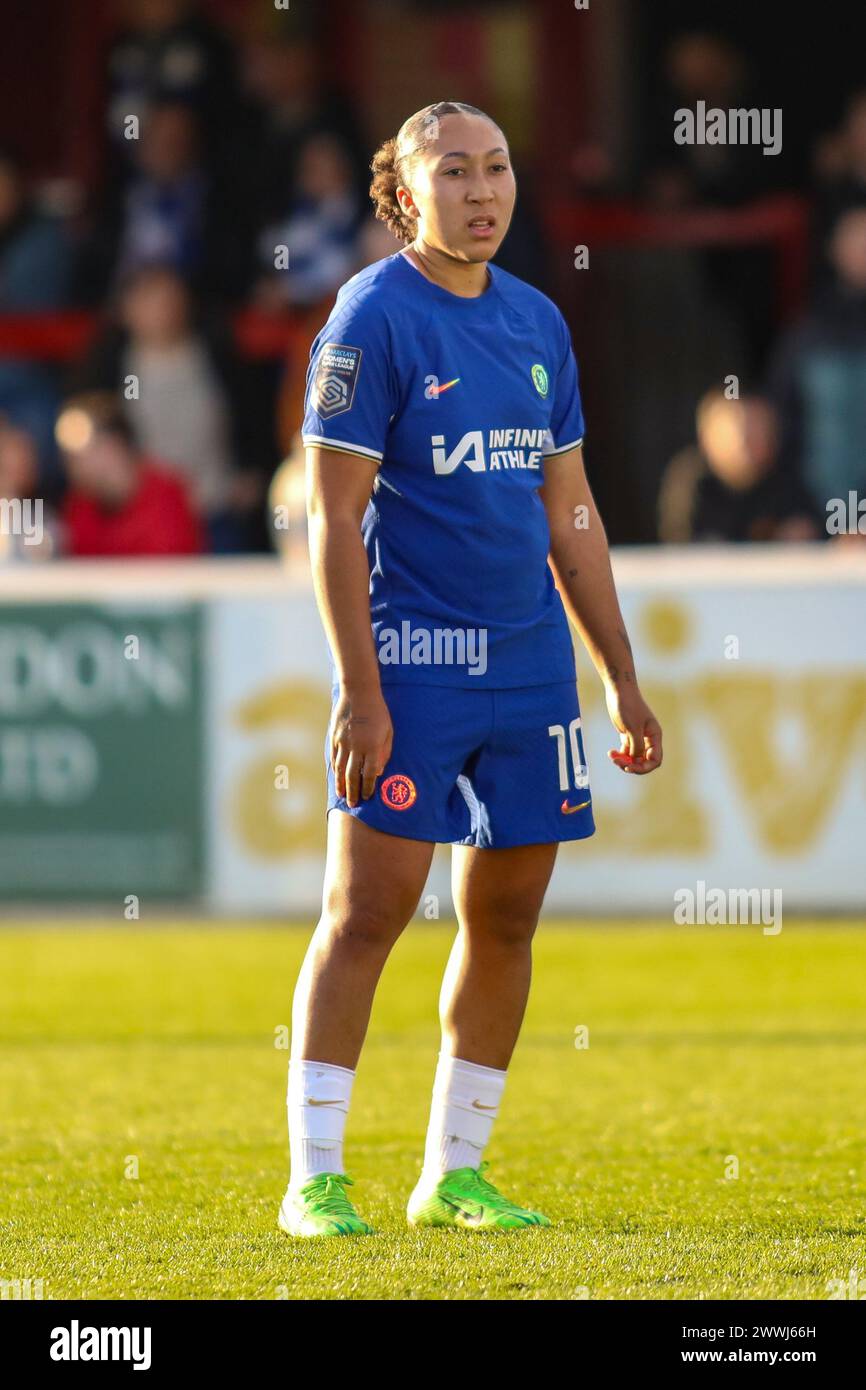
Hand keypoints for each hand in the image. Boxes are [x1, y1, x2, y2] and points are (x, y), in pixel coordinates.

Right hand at [331, 685, 392, 806]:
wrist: (358, 692)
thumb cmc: (378, 712)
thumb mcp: (388, 731)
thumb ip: (385, 752)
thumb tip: (378, 772)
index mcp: (373, 745)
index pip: (370, 772)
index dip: (368, 786)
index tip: (368, 796)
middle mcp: (357, 746)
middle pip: (353, 775)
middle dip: (354, 791)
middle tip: (353, 804)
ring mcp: (343, 742)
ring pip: (341, 769)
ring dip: (342, 784)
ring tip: (343, 796)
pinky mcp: (335, 737)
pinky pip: (334, 758)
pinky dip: (335, 770)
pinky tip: (336, 778)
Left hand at [605, 680, 662, 773]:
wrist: (619, 691)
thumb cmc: (628, 706)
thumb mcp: (632, 728)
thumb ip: (636, 746)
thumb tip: (637, 761)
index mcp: (655, 736)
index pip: (655, 759)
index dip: (644, 767)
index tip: (629, 767)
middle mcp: (649, 738)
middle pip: (644, 761)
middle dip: (632, 765)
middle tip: (618, 763)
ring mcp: (638, 737)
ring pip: (634, 758)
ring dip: (623, 760)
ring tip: (612, 756)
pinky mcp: (628, 735)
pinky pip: (626, 752)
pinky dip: (619, 755)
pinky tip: (611, 752)